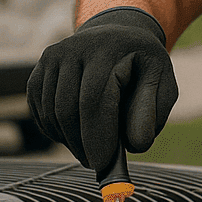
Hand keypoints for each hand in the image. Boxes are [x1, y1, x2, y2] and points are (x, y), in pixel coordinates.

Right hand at [26, 7, 177, 177]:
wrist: (117, 37)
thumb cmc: (142, 67)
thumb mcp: (162, 84)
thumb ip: (151, 114)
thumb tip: (135, 146)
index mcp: (109, 48)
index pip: (94, 99)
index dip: (96, 136)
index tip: (102, 163)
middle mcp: (75, 47)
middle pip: (68, 108)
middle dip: (81, 144)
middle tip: (95, 164)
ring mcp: (53, 57)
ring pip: (52, 112)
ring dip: (69, 140)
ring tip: (90, 148)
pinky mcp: (39, 70)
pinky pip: (40, 110)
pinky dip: (55, 130)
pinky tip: (74, 135)